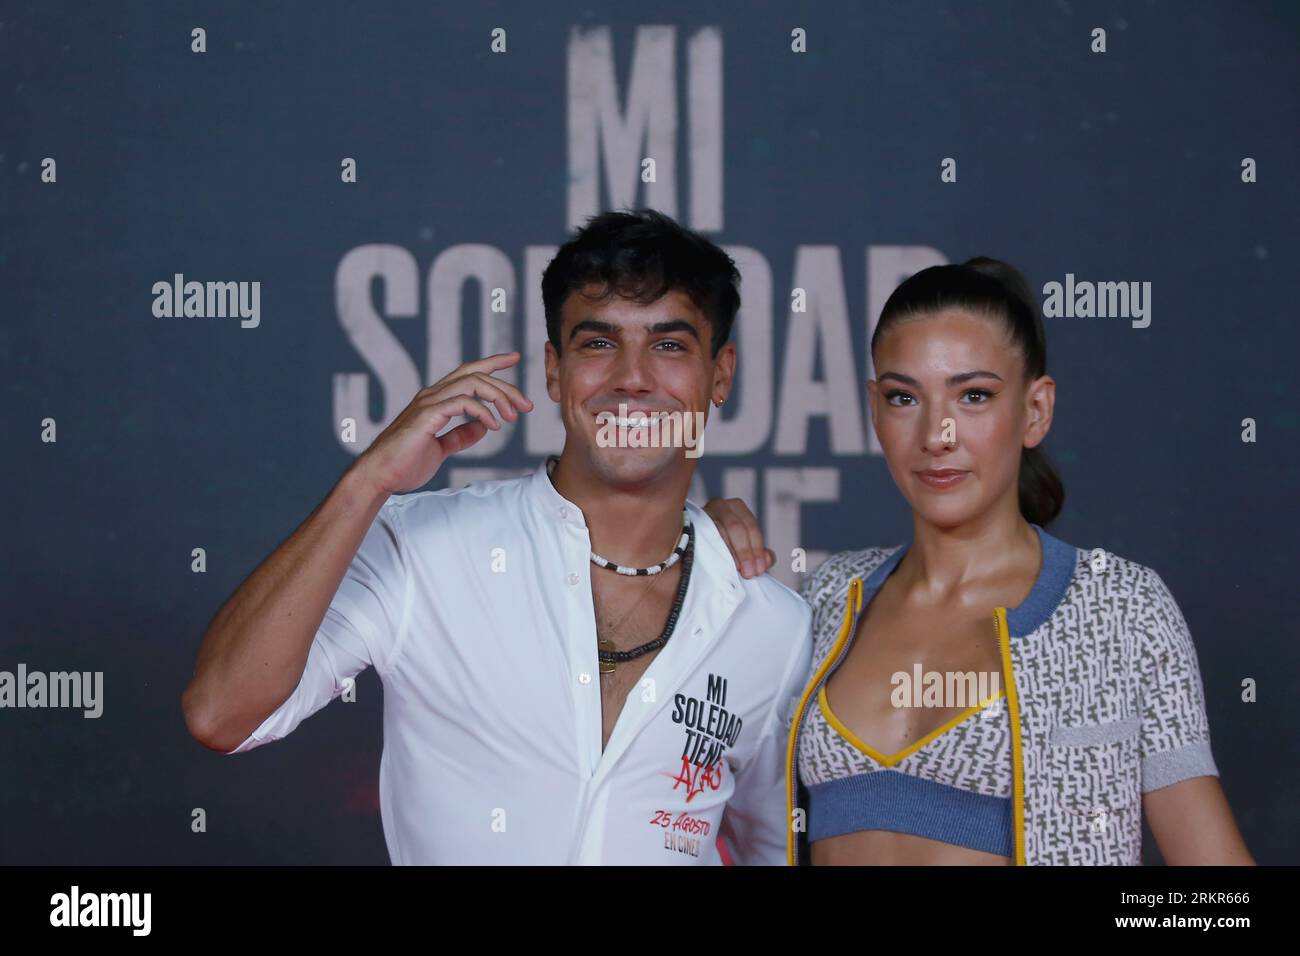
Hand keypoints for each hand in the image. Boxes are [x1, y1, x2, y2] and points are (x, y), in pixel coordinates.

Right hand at [353, 351, 533, 494]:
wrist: (381, 476)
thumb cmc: (405, 464)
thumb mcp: (441, 449)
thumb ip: (460, 436)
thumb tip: (483, 427)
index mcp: (436, 400)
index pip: (468, 372)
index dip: (492, 363)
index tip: (514, 358)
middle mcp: (432, 395)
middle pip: (475, 374)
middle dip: (506, 386)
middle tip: (527, 405)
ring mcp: (428, 403)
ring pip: (471, 383)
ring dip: (498, 397)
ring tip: (512, 417)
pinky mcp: (426, 415)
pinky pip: (461, 403)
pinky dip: (482, 412)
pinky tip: (493, 426)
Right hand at [703, 497, 774, 578]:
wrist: (695, 551)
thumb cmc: (727, 549)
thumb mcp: (746, 550)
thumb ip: (761, 555)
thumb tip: (767, 559)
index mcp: (736, 507)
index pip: (750, 526)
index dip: (757, 549)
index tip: (758, 570)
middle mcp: (719, 505)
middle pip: (735, 527)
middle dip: (745, 552)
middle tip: (748, 573)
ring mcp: (702, 513)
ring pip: (718, 531)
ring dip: (728, 553)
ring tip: (735, 570)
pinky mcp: (689, 523)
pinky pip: (701, 536)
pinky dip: (711, 550)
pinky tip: (717, 564)